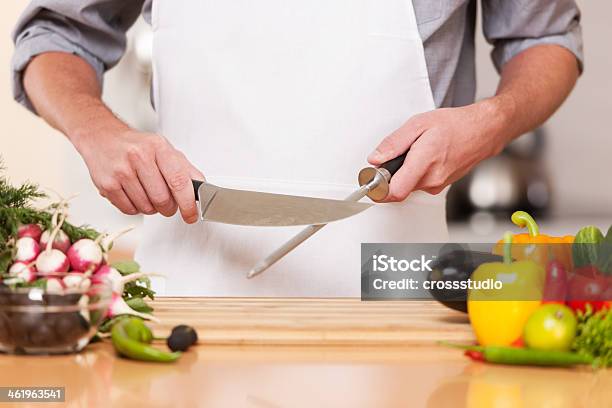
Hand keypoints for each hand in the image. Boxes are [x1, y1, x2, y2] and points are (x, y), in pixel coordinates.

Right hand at [75, 128, 204, 222]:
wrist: (101, 136)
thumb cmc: (137, 145)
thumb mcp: (165, 149)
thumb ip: (186, 170)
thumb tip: (203, 190)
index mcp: (158, 147)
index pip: (179, 181)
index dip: (188, 203)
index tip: (192, 215)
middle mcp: (139, 157)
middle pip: (162, 199)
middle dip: (169, 208)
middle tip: (167, 203)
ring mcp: (121, 171)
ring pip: (146, 208)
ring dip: (151, 208)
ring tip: (147, 192)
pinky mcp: (107, 184)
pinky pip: (130, 210)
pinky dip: (135, 208)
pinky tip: (133, 193)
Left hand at [367, 99, 510, 201]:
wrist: (483, 131)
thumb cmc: (455, 125)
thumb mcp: (418, 123)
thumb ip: (394, 143)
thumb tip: (375, 159)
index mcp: (424, 162)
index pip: (394, 191)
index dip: (378, 189)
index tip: (371, 179)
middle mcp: (431, 179)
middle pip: (398, 189)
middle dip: (390, 176)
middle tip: (392, 157)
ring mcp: (437, 185)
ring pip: (408, 187)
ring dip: (403, 173)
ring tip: (413, 153)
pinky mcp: (440, 186)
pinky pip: (418, 184)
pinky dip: (414, 173)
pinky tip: (423, 158)